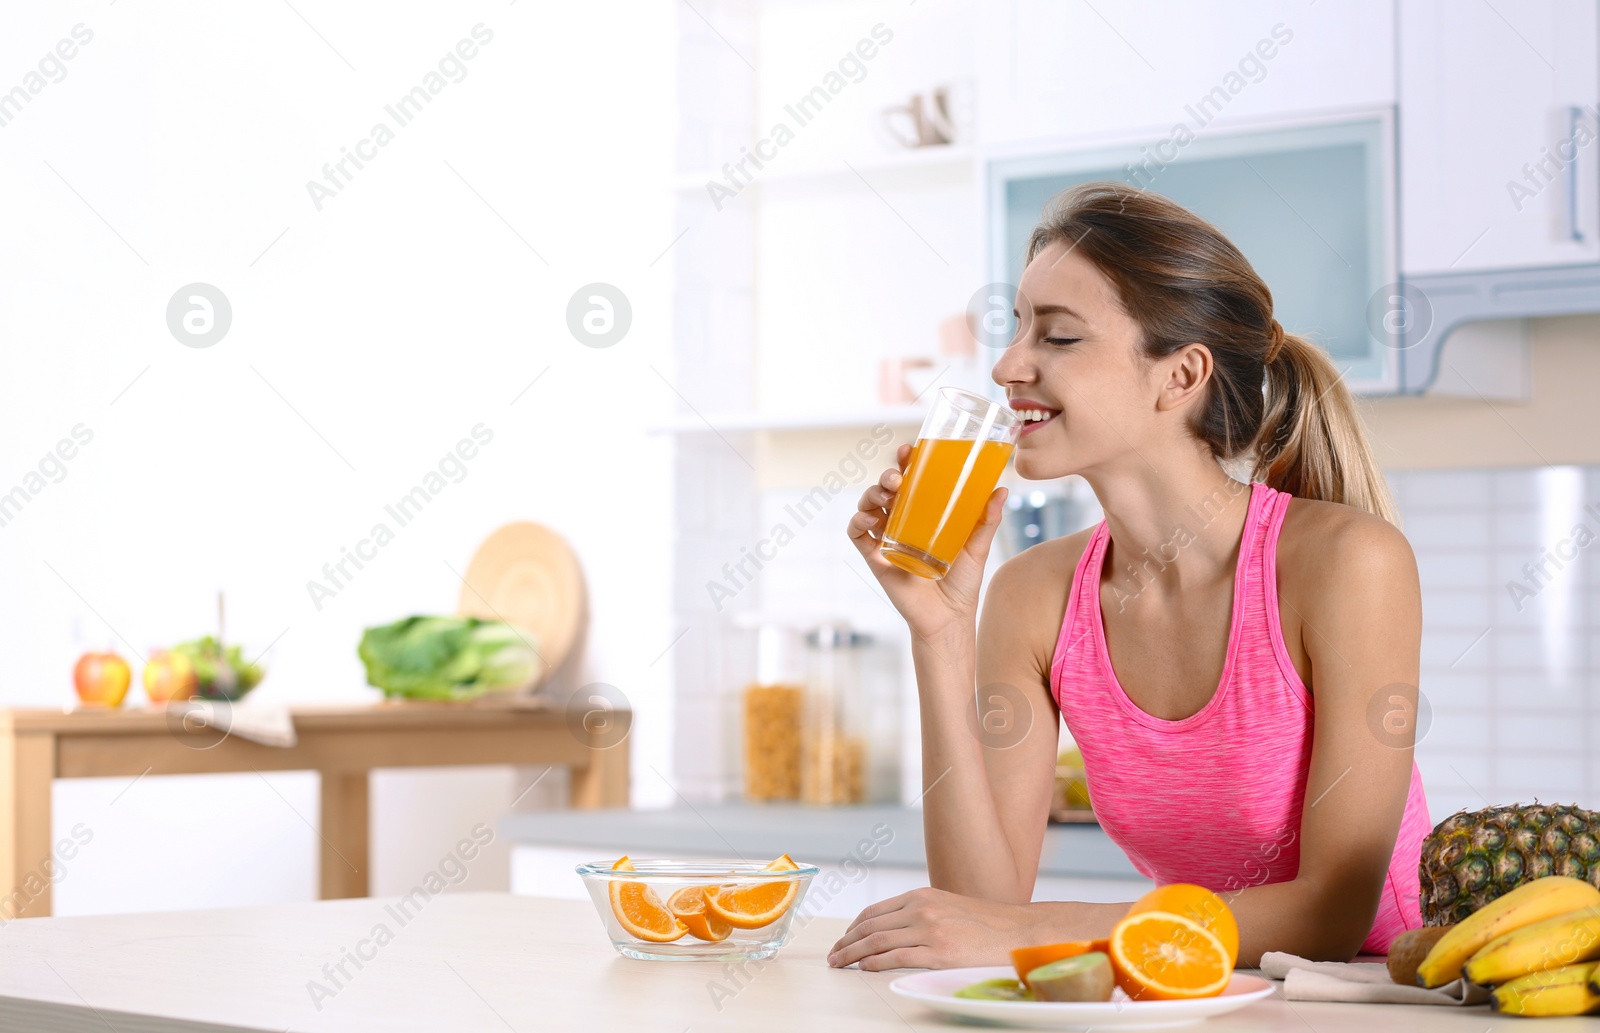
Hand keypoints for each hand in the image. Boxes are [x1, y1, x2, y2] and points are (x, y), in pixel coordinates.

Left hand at [827, 887, 1041, 970]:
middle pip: (871, 926)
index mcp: (922, 896)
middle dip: (846, 942)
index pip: (875, 911)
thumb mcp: (949, 907)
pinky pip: (896, 958)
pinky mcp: (939, 952)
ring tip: (839, 964)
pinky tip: (864, 969)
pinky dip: (875, 963)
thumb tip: (896, 931)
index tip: (843, 939)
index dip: (853, 927)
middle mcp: (921, 908)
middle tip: (833, 955)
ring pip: (878, 941)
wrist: (1020, 932)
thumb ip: (923, 915)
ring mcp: (930, 929)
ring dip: (853, 954)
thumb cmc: (987, 925)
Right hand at [846, 443, 1007, 640]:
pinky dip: (857, 522)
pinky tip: (868, 519)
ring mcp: (886, 539)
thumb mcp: (977, 548)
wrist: (948, 618)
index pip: (911, 482)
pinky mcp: (875, 558)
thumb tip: (1001, 491)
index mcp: (923, 515)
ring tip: (885, 493)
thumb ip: (986, 521)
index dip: (906, 463)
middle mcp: (902, 523)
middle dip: (887, 476)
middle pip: (887, 489)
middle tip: (897, 476)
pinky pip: (857, 535)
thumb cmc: (962, 583)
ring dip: (871, 494)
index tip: (909, 450)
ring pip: (869, 506)